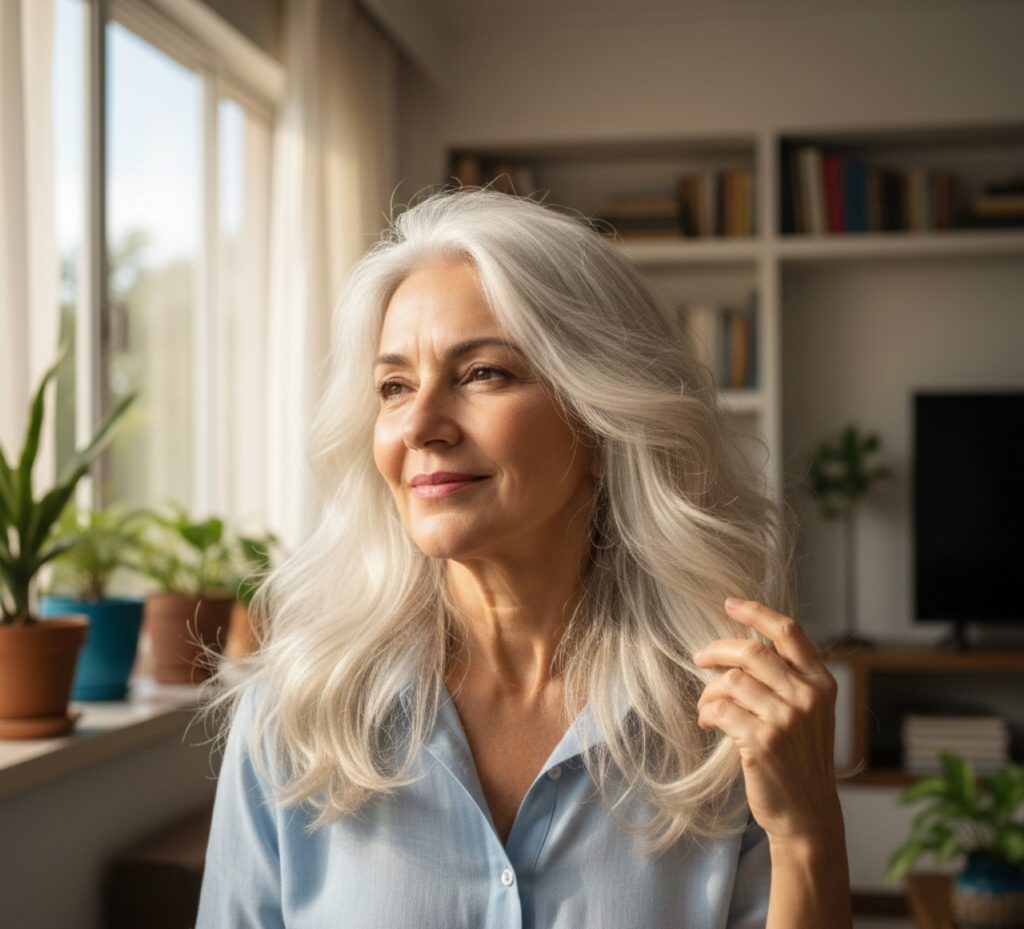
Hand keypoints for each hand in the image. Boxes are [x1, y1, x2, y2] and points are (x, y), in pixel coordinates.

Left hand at [694, 598, 842, 846]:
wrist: (807, 813)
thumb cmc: (800, 759)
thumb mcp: (809, 714)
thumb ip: (787, 679)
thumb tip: (740, 646)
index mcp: (821, 682)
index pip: (789, 631)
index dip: (756, 612)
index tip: (729, 603)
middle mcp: (807, 696)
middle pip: (752, 651)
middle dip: (718, 650)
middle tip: (699, 658)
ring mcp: (786, 719)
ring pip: (731, 681)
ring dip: (710, 692)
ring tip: (708, 707)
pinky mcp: (763, 741)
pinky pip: (720, 710)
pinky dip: (706, 713)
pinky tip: (708, 723)